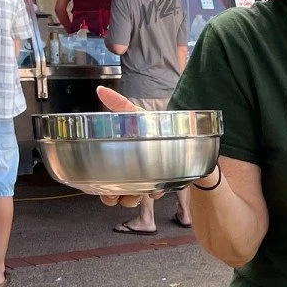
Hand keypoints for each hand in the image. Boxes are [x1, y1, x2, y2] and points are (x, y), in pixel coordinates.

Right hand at [94, 86, 165, 207]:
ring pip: (133, 197)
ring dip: (132, 197)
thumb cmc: (156, 125)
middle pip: (116, 192)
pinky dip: (155, 192)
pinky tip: (157, 189)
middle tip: (115, 196)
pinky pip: (156, 193)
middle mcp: (131, 170)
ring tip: (138, 192)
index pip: (105, 178)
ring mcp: (147, 178)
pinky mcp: (163, 181)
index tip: (102, 190)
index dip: (101, 188)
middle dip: (114, 196)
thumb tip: (101, 89)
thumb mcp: (137, 115)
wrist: (185, 133)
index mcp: (122, 157)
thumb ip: (120, 104)